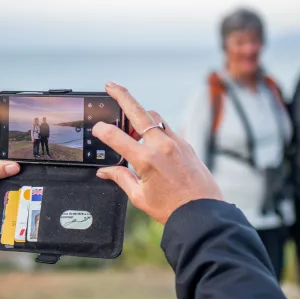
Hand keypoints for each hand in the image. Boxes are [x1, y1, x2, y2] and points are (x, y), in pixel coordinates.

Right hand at [94, 82, 222, 223]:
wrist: (202, 212)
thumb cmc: (172, 208)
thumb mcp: (139, 197)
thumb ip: (121, 178)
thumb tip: (105, 171)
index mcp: (146, 160)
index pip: (116, 137)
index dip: (102, 130)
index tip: (97, 129)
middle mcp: (162, 146)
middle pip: (138, 111)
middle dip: (122, 95)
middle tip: (110, 85)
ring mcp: (176, 142)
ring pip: (154, 116)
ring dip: (140, 115)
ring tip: (130, 128)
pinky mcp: (186, 144)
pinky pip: (167, 128)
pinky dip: (155, 129)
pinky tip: (149, 141)